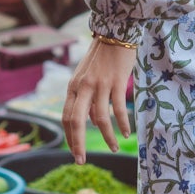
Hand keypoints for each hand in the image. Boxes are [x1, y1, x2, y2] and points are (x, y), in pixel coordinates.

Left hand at [63, 38, 134, 163]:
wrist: (115, 32)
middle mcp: (83, 86)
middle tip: (81, 161)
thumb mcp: (88, 77)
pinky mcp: (116, 82)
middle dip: (78, 144)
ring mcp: (99, 84)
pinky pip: (118, 109)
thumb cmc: (102, 57)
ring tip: (114, 147)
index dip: (70, 138)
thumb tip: (92, 122)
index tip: (75, 153)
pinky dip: (122, 124)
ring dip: (107, 137)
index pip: (67, 117)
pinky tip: (127, 133)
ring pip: (100, 118)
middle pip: (76, 121)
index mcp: (73, 86)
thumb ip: (88, 99)